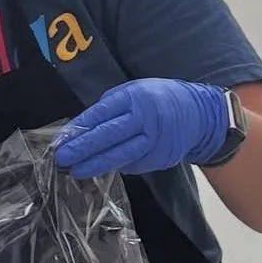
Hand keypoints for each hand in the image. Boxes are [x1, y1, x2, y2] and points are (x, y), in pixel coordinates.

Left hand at [54, 79, 228, 179]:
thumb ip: (110, 107)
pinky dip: (115, 166)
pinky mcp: (161, 157)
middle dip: (83, 148)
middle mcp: (146, 118)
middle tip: (63, 158)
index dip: (80, 127)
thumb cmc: (157, 99)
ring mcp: (155, 140)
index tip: (61, 139)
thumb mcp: (134, 91)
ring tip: (76, 170)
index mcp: (135, 97)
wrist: (200, 114)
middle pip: (110, 135)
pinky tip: (99, 169)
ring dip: (96, 164)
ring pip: (121, 154)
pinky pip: (134, 164)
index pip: (102, 113)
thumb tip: (80, 128)